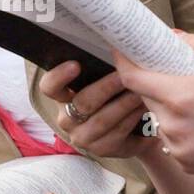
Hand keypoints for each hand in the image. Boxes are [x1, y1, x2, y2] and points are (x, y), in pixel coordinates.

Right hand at [38, 62, 153, 159]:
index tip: (76, 65)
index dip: (59, 77)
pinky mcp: (101, 150)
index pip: (49, 87)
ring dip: (124, 102)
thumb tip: (115, 44)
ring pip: (103, 119)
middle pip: (82, 103)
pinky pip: (117, 132)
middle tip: (125, 75)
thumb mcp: (106, 79)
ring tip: (141, 89)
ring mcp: (82, 137)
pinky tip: (144, 107)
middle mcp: (67, 118)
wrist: (137, 126)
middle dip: (106, 87)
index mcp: (63, 96)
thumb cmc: (117, 94)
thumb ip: (104, 65)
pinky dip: (132, 117)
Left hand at [113, 33, 193, 174]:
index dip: (123, 62)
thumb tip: (169, 37)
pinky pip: (172, 140)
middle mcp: (173, 125)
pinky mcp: (186, 163)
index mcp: (180, 95)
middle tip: (177, 76)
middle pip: (147, 98)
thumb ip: (193, 41)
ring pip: (159, 120)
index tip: (121, 51)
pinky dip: (181, 130)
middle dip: (156, 84)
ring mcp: (178, 147)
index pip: (132, 78)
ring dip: (169, 109)